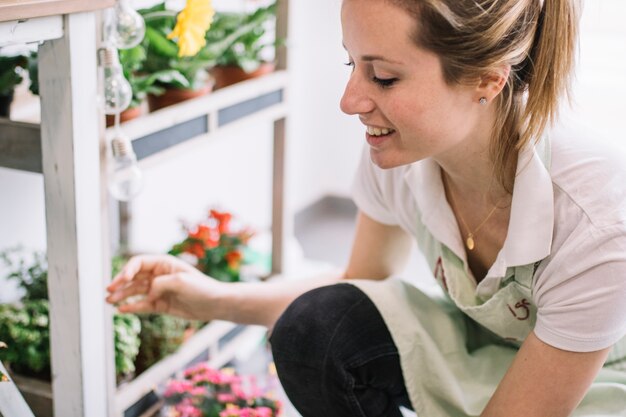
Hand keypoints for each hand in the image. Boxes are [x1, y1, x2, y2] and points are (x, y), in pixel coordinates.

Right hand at [106, 254, 225, 319]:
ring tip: (109, 302)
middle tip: (108, 291)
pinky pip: (142, 305)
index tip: (121, 280)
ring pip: (135, 292)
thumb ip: (161, 284)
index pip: (139, 263)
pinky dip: (132, 307)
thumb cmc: (202, 288)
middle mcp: (159, 275)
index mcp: (164, 264)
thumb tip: (148, 292)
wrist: (215, 304)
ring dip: (122, 296)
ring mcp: (159, 290)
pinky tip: (121, 310)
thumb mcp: (182, 282)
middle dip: (120, 283)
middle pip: (133, 277)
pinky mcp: (161, 305)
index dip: (127, 270)